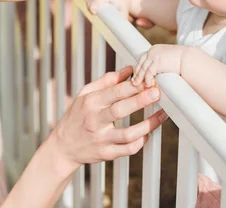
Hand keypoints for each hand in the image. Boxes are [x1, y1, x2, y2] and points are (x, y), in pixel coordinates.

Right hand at [50, 66, 167, 170]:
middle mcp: (95, 121)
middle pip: (120, 110)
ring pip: (128, 134)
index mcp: (90, 103)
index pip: (113, 92)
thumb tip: (128, 70)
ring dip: (148, 125)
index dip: (132, 86)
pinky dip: (141, 141)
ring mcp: (101, 139)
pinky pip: (128, 149)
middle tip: (157, 92)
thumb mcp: (85, 94)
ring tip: (162, 115)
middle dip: (140, 101)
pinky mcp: (106, 154)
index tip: (147, 80)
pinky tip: (149, 133)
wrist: (63, 146)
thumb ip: (106, 81)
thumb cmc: (76, 116)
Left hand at [85, 0, 159, 28]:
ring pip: (135, 15)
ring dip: (134, 19)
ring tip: (131, 22)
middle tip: (142, 21)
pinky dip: (120, 19)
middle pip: (148, 9)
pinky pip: (119, 15)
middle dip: (148, 17)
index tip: (158, 11)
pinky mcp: (114, 5)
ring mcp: (126, 1)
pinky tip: (119, 20)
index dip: (161, 4)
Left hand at [134, 44, 186, 86]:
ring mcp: (154, 56)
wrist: (188, 58)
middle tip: (134, 81)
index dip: (140, 67)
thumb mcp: (169, 58)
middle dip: (137, 73)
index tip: (137, 73)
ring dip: (140, 78)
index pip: (143, 58)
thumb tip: (160, 69)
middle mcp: (153, 51)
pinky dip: (147, 79)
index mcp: (155, 49)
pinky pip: (149, 73)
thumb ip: (162, 62)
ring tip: (138, 85)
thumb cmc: (182, 59)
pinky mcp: (157, 63)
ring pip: (143, 69)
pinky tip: (148, 85)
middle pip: (141, 63)